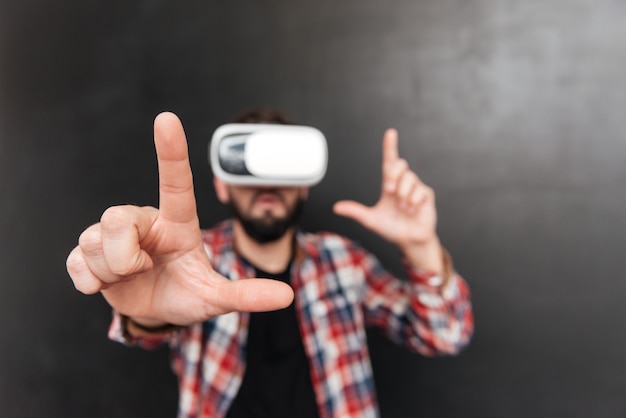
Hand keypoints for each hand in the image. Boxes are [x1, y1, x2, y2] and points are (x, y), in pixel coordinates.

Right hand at [66, 112, 293, 326]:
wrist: (156, 312)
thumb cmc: (187, 294)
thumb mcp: (216, 298)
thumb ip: (246, 295)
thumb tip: (286, 296)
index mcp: (177, 223)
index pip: (176, 183)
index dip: (171, 152)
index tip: (167, 119)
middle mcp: (144, 221)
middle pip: (117, 218)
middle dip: (126, 258)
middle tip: (144, 270)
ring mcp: (114, 235)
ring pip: (94, 241)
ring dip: (112, 272)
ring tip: (131, 277)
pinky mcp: (89, 252)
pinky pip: (75, 262)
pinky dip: (90, 281)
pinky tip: (105, 284)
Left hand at [333, 128, 442, 270]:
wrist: (409, 241)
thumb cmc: (391, 229)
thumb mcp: (371, 220)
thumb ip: (355, 212)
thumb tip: (336, 207)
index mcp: (389, 185)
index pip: (389, 161)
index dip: (390, 146)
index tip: (390, 133)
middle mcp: (403, 183)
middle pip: (400, 164)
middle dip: (393, 176)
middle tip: (390, 192)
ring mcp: (416, 188)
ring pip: (409, 179)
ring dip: (404, 196)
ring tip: (404, 209)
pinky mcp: (427, 194)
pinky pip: (420, 191)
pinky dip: (413, 202)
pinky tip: (413, 210)